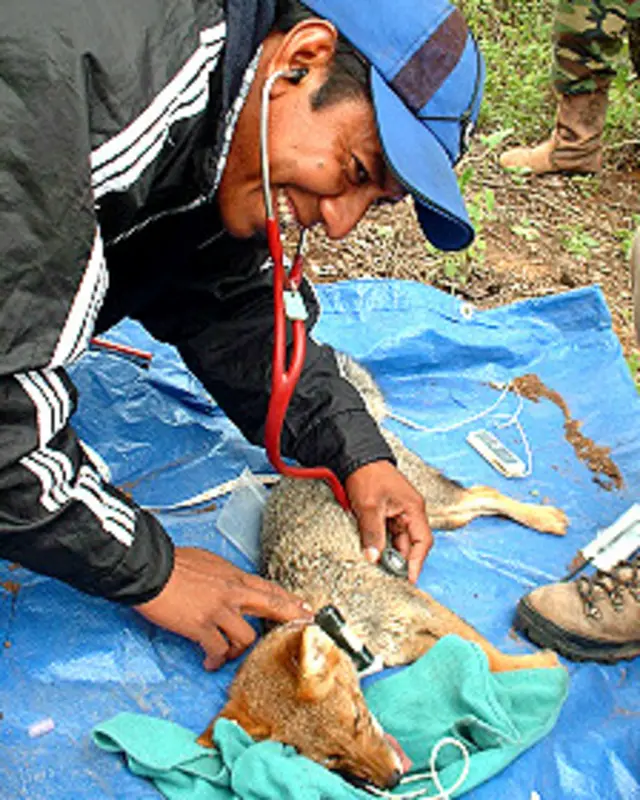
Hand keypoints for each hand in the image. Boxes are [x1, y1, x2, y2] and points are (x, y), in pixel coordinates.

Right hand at [134, 546, 311, 669]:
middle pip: (272, 606)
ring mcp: (219, 610)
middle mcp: (232, 593)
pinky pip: (218, 650)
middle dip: (291, 618)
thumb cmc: (173, 563)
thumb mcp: (208, 562)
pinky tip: (209, 662)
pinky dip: (215, 660)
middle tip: (305, 627)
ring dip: (239, 651)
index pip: (269, 589)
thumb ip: (223, 577)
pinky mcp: (202, 627)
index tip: (304, 607)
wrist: (151, 569)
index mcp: (234, 576)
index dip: (288, 600)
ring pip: (247, 637)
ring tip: (227, 655)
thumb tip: (227, 585)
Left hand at [345, 461, 432, 582]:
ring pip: (397, 540)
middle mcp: (409, 512)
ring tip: (377, 562)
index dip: (417, 562)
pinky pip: (387, 533)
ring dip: (388, 551)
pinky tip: (372, 549)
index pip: (422, 541)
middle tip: (387, 574)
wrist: (355, 457)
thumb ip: (373, 533)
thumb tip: (374, 557)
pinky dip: (381, 542)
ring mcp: (398, 512)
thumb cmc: (368, 474)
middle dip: (399, 559)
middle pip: (409, 543)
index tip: (409, 578)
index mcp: (413, 508)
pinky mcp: (386, 512)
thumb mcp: (369, 506)